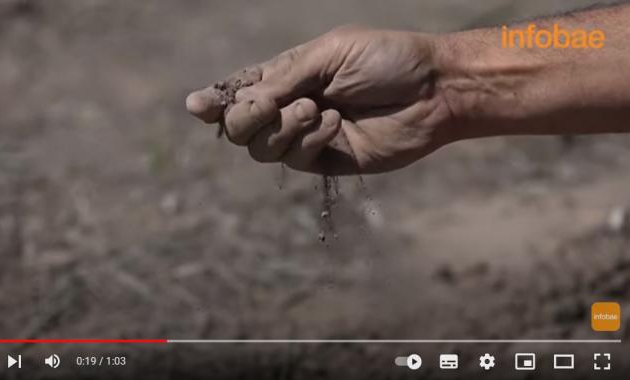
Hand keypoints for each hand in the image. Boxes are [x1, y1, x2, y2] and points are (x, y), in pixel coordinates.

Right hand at [186, 26, 456, 174]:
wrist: (433, 91)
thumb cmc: (385, 60)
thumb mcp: (326, 56)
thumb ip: (278, 80)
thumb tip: (228, 100)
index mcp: (285, 76)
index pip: (236, 93)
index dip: (213, 102)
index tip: (198, 106)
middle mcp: (289, 108)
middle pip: (239, 128)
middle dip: (246, 118)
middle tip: (274, 104)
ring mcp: (306, 136)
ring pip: (260, 148)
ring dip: (282, 128)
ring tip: (317, 108)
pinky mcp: (326, 160)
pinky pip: (295, 158)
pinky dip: (308, 139)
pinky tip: (334, 123)